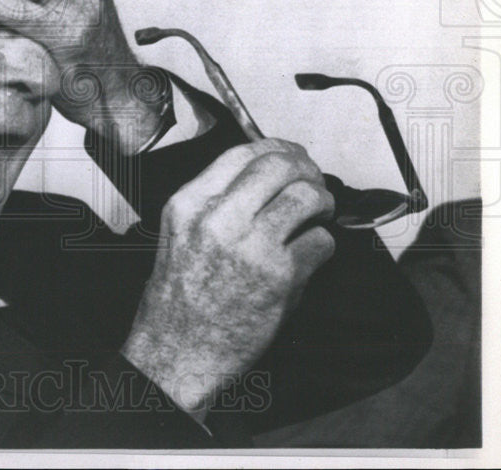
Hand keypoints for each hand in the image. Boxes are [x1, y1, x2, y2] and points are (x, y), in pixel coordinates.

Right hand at [121, 138, 335, 414]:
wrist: (177, 352)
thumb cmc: (179, 299)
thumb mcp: (180, 234)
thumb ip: (215, 202)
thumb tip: (265, 178)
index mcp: (189, 203)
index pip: (242, 153)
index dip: (276, 148)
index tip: (292, 155)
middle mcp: (217, 217)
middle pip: (279, 166)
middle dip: (306, 169)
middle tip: (314, 182)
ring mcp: (250, 245)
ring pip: (306, 197)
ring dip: (322, 203)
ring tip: (320, 213)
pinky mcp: (279, 276)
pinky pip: (320, 241)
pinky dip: (324, 244)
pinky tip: (311, 253)